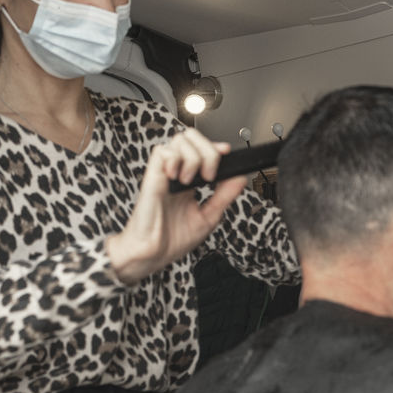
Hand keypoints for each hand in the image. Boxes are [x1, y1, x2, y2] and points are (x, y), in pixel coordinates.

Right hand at [106, 130, 246, 284]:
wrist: (153, 254)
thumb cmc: (173, 239)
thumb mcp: (208, 216)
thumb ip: (225, 196)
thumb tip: (240, 178)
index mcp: (190, 182)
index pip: (202, 149)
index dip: (215, 147)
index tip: (226, 154)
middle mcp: (177, 174)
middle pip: (191, 138)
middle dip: (208, 150)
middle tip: (209, 176)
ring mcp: (165, 174)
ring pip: (180, 140)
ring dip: (193, 158)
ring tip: (191, 181)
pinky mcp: (152, 177)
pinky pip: (161, 152)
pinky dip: (175, 160)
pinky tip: (178, 178)